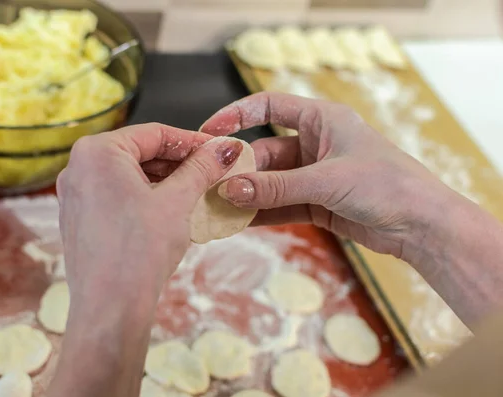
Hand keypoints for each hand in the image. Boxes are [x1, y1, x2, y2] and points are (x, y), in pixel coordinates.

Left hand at [57, 123, 243, 305]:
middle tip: (213, 173)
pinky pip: (120, 197)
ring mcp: (77, 195)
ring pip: (132, 177)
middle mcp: (79, 168)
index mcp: (96, 152)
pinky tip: (175, 212)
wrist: (111, 307)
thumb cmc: (139, 251)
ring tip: (200, 193)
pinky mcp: (81, 219)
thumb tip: (224, 149)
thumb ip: (202, 168)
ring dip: (168, 183)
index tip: (218, 150)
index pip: (155, 133)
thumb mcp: (178, 201)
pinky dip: (148, 199)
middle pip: (141, 154)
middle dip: (181, 164)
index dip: (193, 141)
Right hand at [196, 92, 458, 263]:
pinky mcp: (316, 203)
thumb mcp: (327, 181)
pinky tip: (239, 222)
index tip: (208, 131)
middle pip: (264, 152)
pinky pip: (280, 205)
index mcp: (321, 120)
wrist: (422, 226)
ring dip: (246, 195)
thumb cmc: (388, 185)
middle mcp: (315, 144)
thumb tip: (230, 190)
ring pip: (269, 182)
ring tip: (218, 208)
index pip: (268, 107)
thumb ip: (276, 187)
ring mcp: (314, 175)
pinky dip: (261, 213)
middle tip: (211, 186)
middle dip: (239, 170)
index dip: (236, 115)